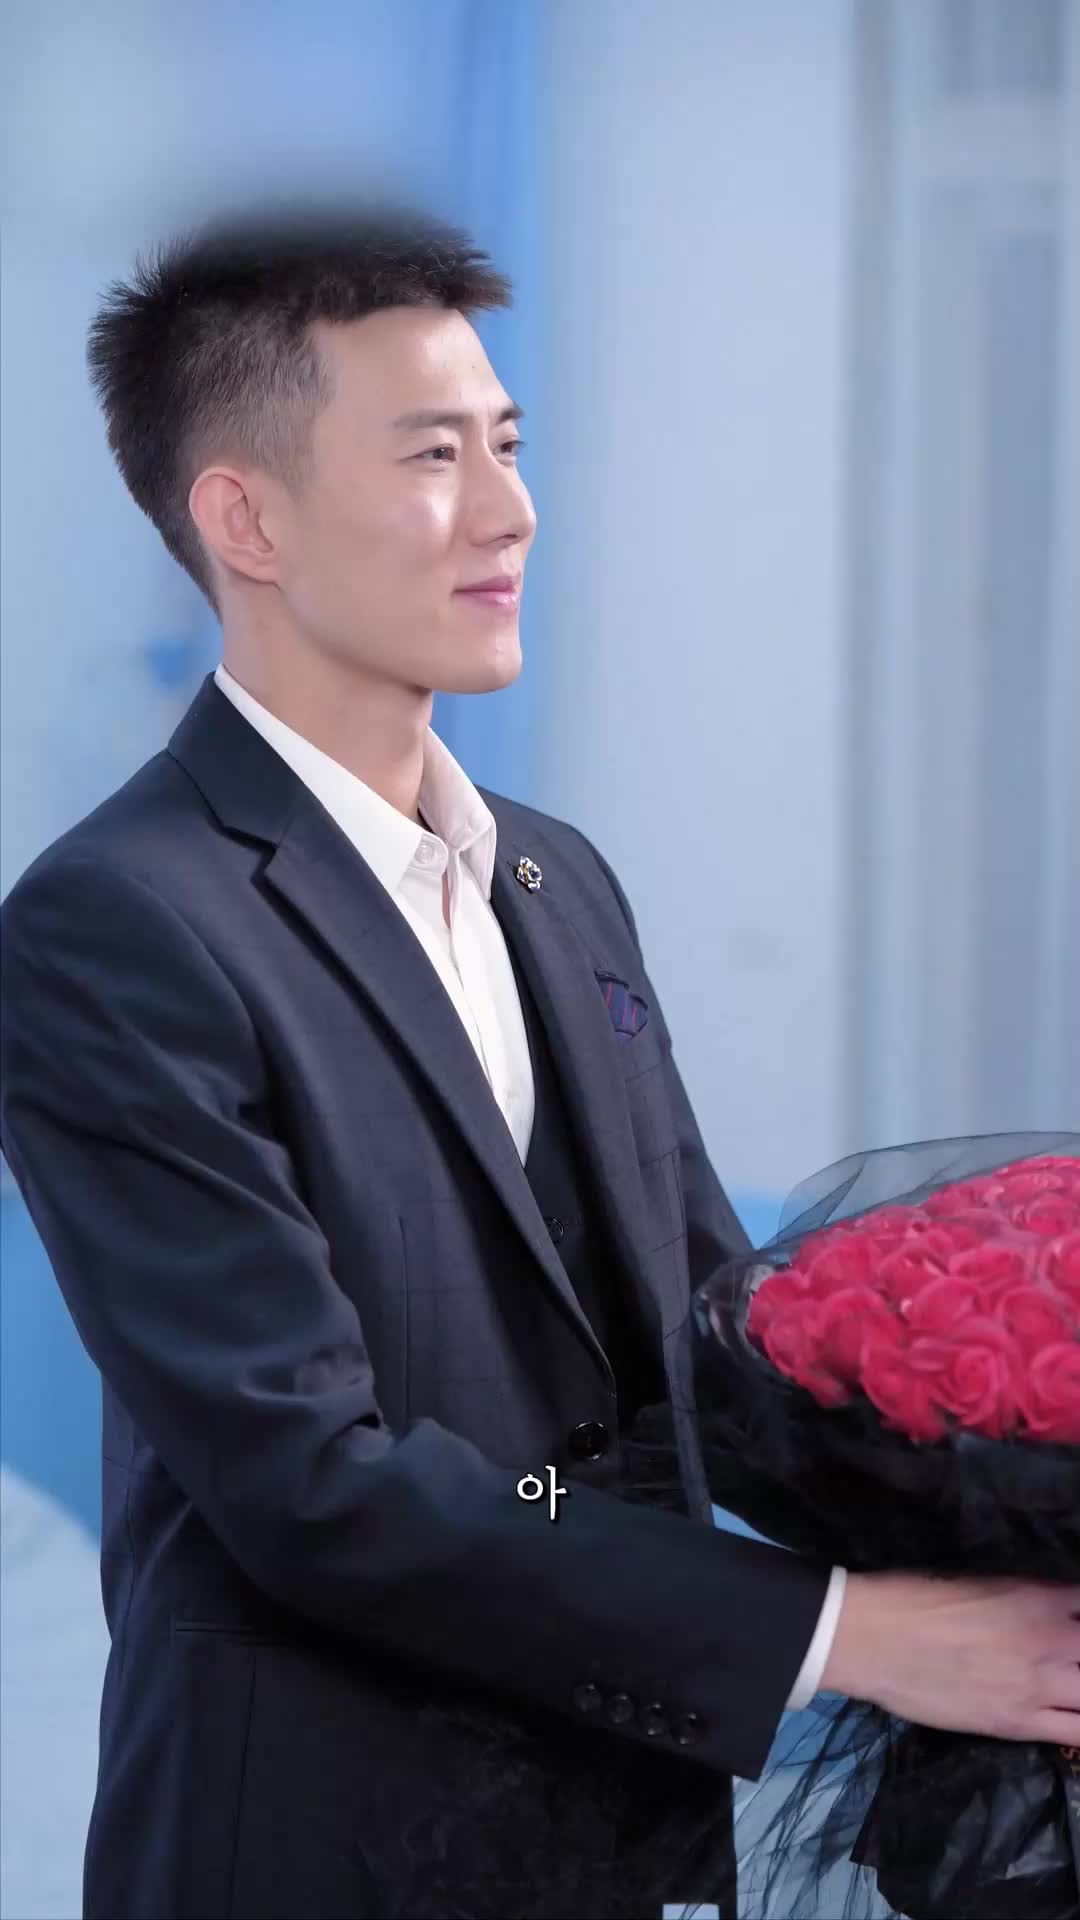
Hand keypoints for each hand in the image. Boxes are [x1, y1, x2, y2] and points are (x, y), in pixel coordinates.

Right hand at [820, 1572, 1079, 1743]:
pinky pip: (1075, 1734)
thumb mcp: (981, 1580)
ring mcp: (1038, 1686)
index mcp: (1038, 1596)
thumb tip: (1051, 1609)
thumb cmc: (916, 1597)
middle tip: (1068, 1656)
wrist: (872, 1639)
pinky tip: (1071, 1716)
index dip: (1079, 1614)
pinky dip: (1079, 1727)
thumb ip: (1028, 1596)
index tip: (1071, 1621)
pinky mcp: (1019, 1724)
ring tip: (1069, 1685)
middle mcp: (1050, 1640)